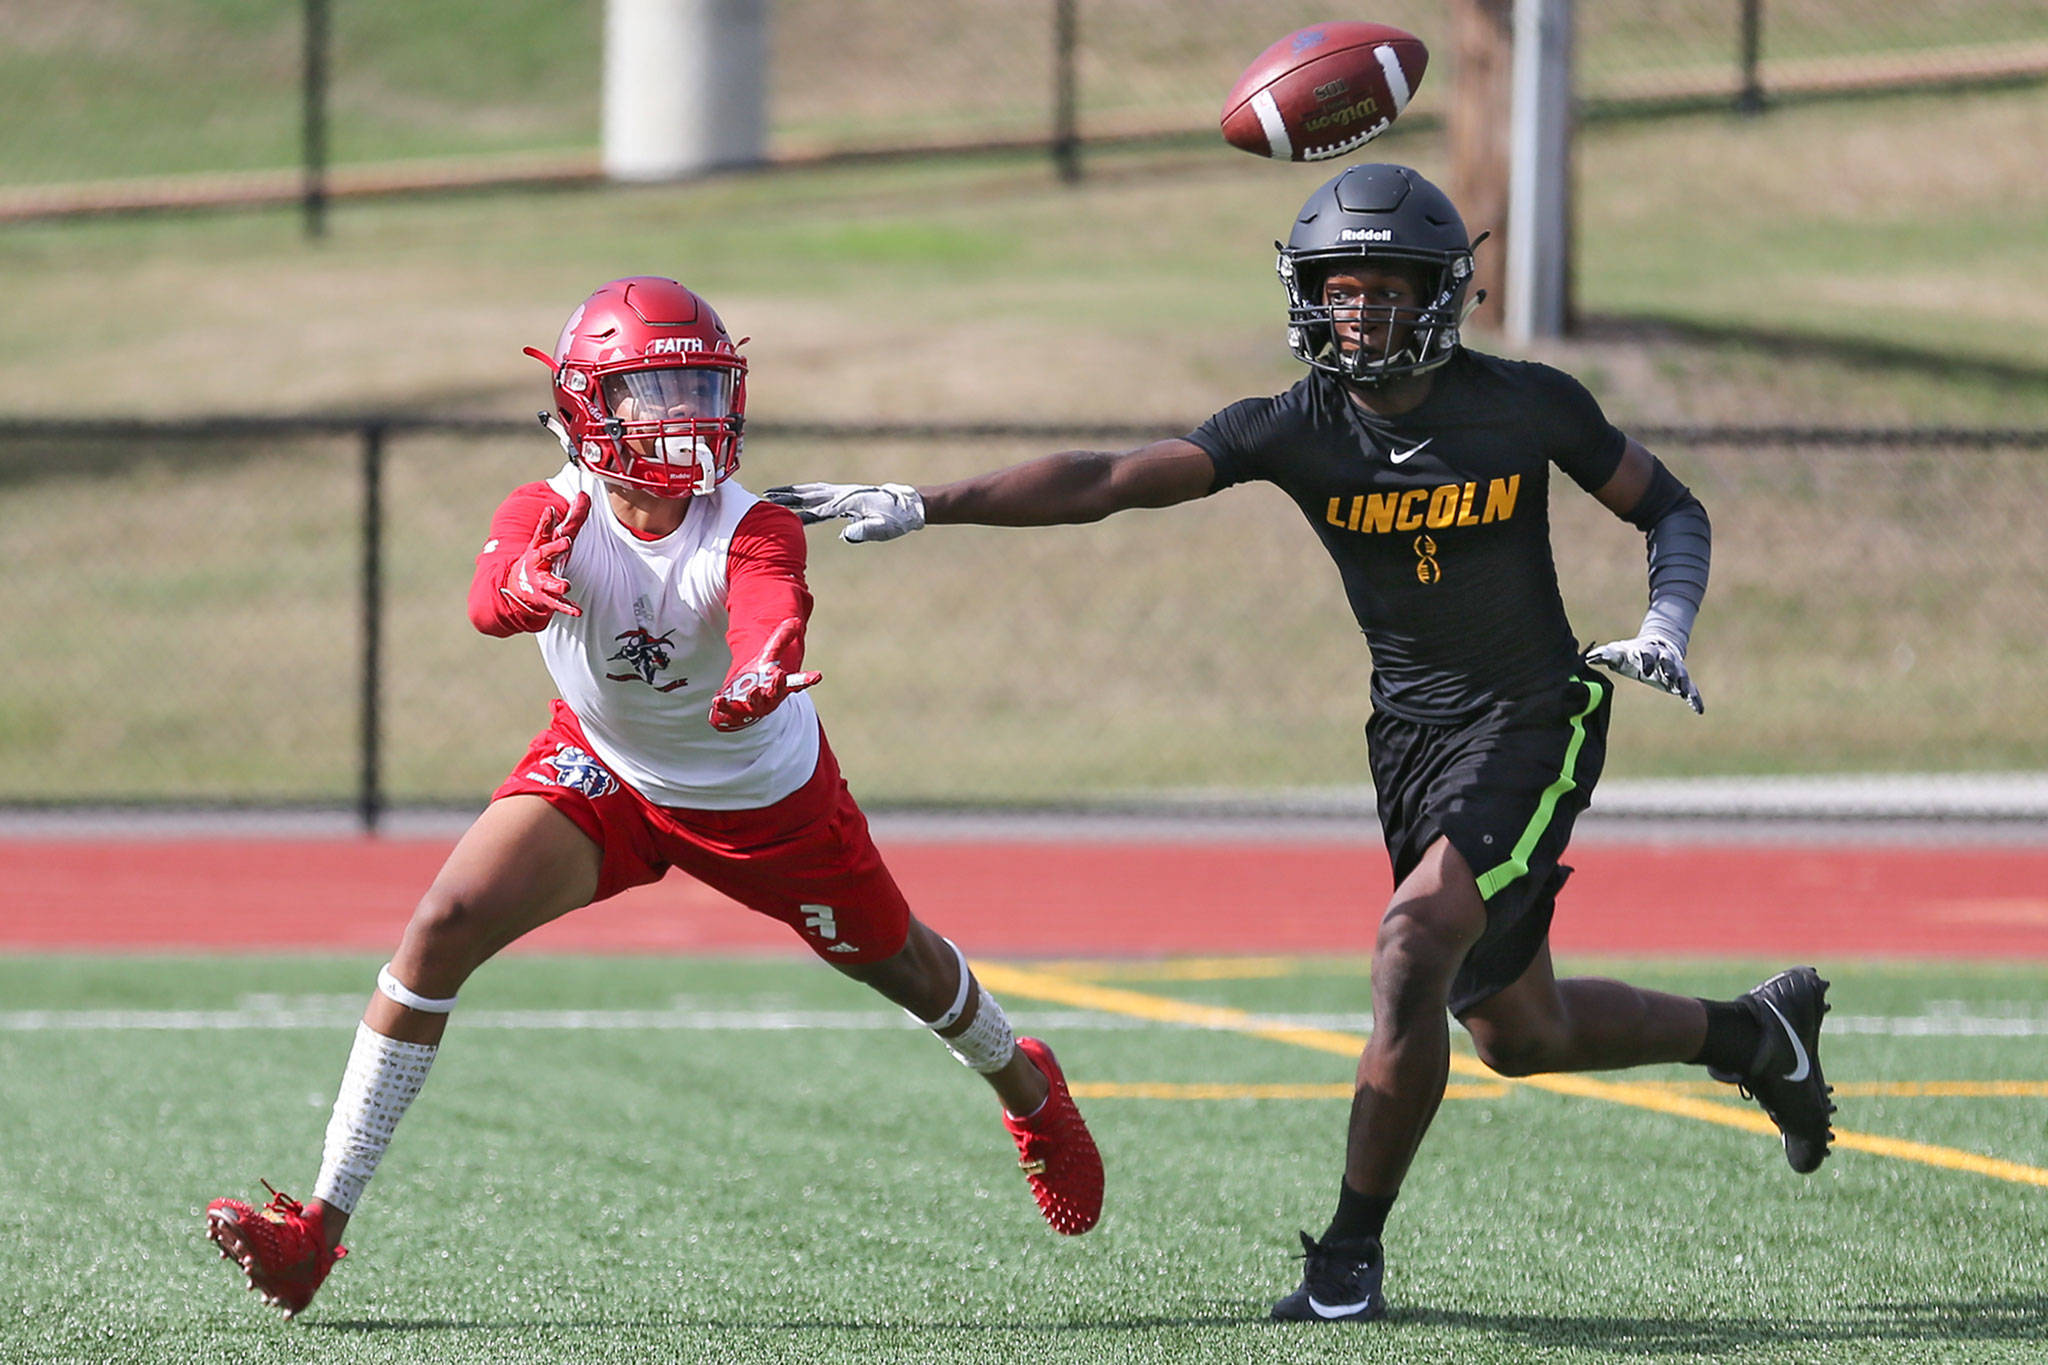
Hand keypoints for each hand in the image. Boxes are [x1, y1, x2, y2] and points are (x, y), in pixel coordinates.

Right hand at [501, 491, 590, 617]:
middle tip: (567, 542)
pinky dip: (567, 607)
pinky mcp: (546, 598)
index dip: (546, 521)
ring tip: (566, 586)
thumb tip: (585, 494)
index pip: (542, 531)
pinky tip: (578, 611)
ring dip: (557, 584)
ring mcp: (540, 581)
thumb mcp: (555, 537)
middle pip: (544, 553)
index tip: (550, 511)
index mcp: (539, 546)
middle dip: (554, 548)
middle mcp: (537, 562)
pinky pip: (557, 604)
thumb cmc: (542, 557)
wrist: (518, 587)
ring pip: (549, 582)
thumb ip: (572, 518)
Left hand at [709, 617, 822, 730]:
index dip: (807, 679)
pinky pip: (728, 711)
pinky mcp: (733, 712)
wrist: (741, 705)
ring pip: (755, 705)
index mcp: (780, 685)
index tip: (817, 675)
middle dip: (777, 686)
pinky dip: (723, 706)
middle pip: (776, 693)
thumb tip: (795, 620)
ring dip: (754, 698)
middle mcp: (768, 698)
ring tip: (752, 690)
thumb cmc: (759, 679)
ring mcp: (751, 707)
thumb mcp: (768, 657)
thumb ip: (780, 640)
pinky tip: (718, 699)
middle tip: (778, 676)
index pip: (796, 682)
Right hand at [762, 482, 924, 542]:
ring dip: (794, 491)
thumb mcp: (881, 529)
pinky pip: (821, 492)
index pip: (815, 507)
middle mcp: (842, 495)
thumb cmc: (895, 519)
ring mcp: (844, 493)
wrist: (907, 506)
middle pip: (808, 495)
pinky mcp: (847, 495)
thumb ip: (864, 532)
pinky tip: (801, 493)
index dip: (795, 509)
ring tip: (775, 492)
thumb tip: (845, 536)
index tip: (776, 509)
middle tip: (765, 496)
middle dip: (787, 496)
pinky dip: (807, 492)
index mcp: (846, 503)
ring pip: (813, 491)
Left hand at [1585, 633, 1703, 713]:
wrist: (1656, 645)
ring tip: (1684, 693)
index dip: (1647, 661)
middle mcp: (1664, 658)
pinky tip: (1698, 710)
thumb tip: (1588, 658)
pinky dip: (1695, 698)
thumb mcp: (1617, 652)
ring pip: (1682, 675)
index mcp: (1647, 651)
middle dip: (1669, 668)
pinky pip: (1691, 689)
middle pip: (1668, 662)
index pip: (1647, 654)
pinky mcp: (1682, 679)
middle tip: (1669, 676)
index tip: (1645, 670)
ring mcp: (1675, 668)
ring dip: (1683, 683)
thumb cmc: (1631, 652)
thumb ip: (1605, 655)